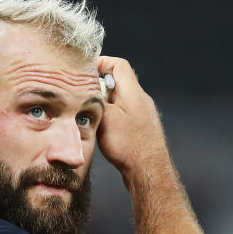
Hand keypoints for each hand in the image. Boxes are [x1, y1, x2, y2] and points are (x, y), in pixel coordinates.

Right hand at [95, 56, 169, 177]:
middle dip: (99, 87)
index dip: (101, 63)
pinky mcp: (141, 128)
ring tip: (91, 114)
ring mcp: (142, 114)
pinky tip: (103, 129)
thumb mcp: (106, 117)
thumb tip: (85, 89)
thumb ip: (95, 99)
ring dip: (104, 104)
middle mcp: (140, 99)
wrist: (147, 170)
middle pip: (117, 82)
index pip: (118, 65)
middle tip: (85, 96)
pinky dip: (111, 116)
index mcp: (133, 91)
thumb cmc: (129, 145)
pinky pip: (123, 114)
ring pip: (119, 100)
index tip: (86, 71)